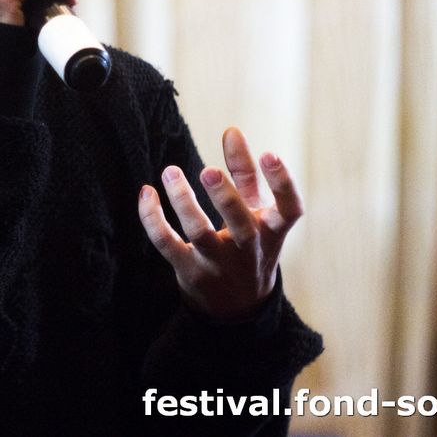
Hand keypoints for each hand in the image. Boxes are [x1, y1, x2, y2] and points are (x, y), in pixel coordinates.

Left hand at [138, 127, 302, 320]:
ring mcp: (218, 263)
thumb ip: (244, 172)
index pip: (288, 210)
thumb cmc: (248, 243)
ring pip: (200, 234)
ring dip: (183, 201)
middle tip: (207, 169)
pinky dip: (152, 219)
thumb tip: (231, 130)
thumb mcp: (255, 211)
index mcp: (271, 232)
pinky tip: (147, 193)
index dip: (283, 183)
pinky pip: (167, 244)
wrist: (236, 306)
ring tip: (170, 171)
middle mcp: (248, 250)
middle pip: (242, 225)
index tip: (270, 153)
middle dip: (226, 197)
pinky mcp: (189, 270)